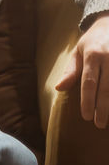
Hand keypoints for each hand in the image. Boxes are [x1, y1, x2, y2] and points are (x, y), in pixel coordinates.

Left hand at [55, 13, 108, 127]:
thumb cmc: (92, 41)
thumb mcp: (77, 51)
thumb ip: (71, 71)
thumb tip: (59, 88)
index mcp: (92, 55)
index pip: (89, 83)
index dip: (88, 101)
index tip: (86, 116)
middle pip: (106, 88)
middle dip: (103, 108)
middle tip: (99, 123)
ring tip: (108, 119)